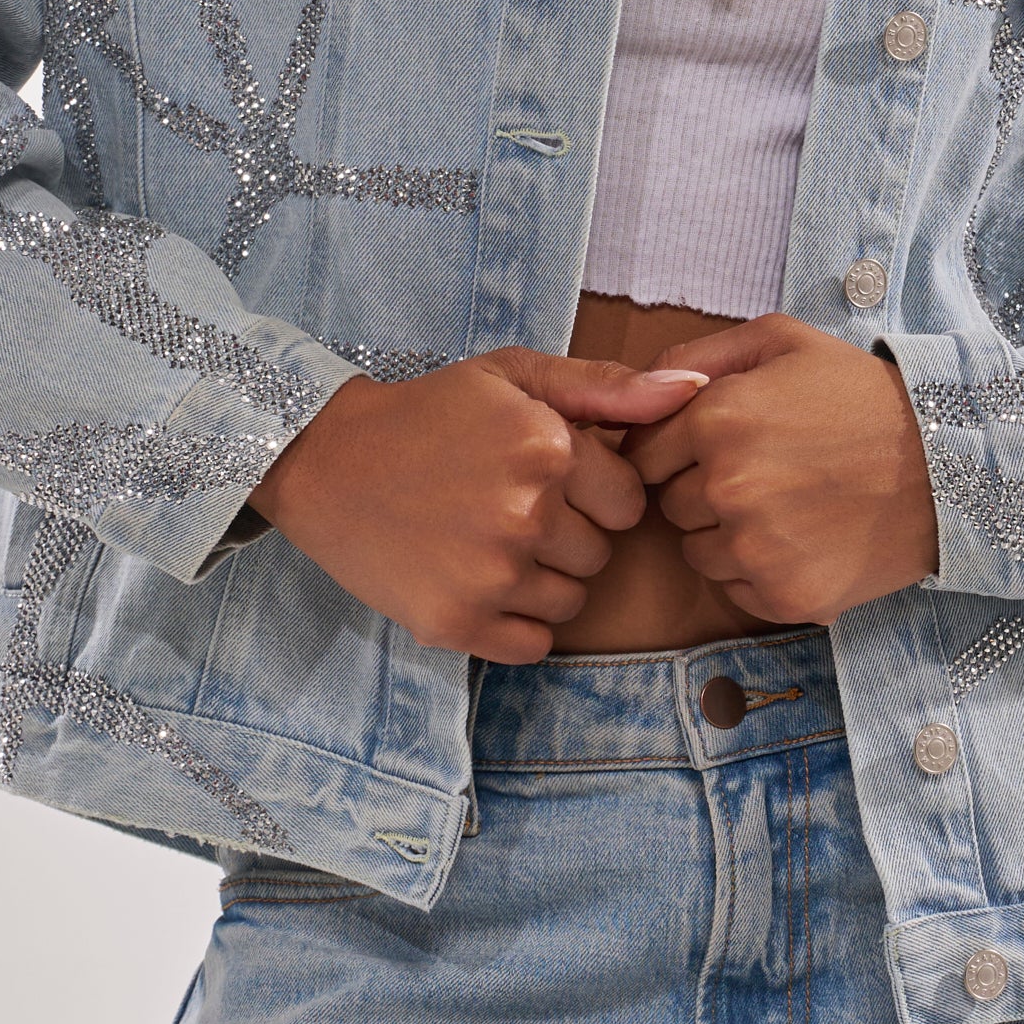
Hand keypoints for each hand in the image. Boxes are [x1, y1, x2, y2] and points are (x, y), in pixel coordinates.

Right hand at [248, 349, 706, 661]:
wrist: (327, 460)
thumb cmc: (431, 413)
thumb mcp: (516, 376)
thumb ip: (608, 386)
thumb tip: (697, 393)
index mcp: (549, 448)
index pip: (629, 504)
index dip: (594, 493)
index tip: (549, 480)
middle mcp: (526, 514)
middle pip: (601, 556)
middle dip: (569, 536)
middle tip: (508, 509)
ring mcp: (491, 575)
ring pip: (571, 603)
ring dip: (543, 581)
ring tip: (488, 541)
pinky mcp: (457, 624)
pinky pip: (533, 646)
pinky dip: (515, 624)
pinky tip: (477, 581)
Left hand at [626, 315, 937, 625]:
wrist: (947, 465)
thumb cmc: (860, 396)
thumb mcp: (781, 340)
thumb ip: (696, 354)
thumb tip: (639, 387)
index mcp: (716, 418)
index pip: (643, 452)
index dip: (676, 447)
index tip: (716, 444)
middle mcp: (727, 487)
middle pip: (669, 504)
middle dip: (702, 488)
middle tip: (765, 471)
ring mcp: (756, 549)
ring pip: (697, 552)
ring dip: (725, 534)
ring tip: (786, 505)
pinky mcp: (785, 597)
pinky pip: (735, 590)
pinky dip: (758, 572)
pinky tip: (803, 539)